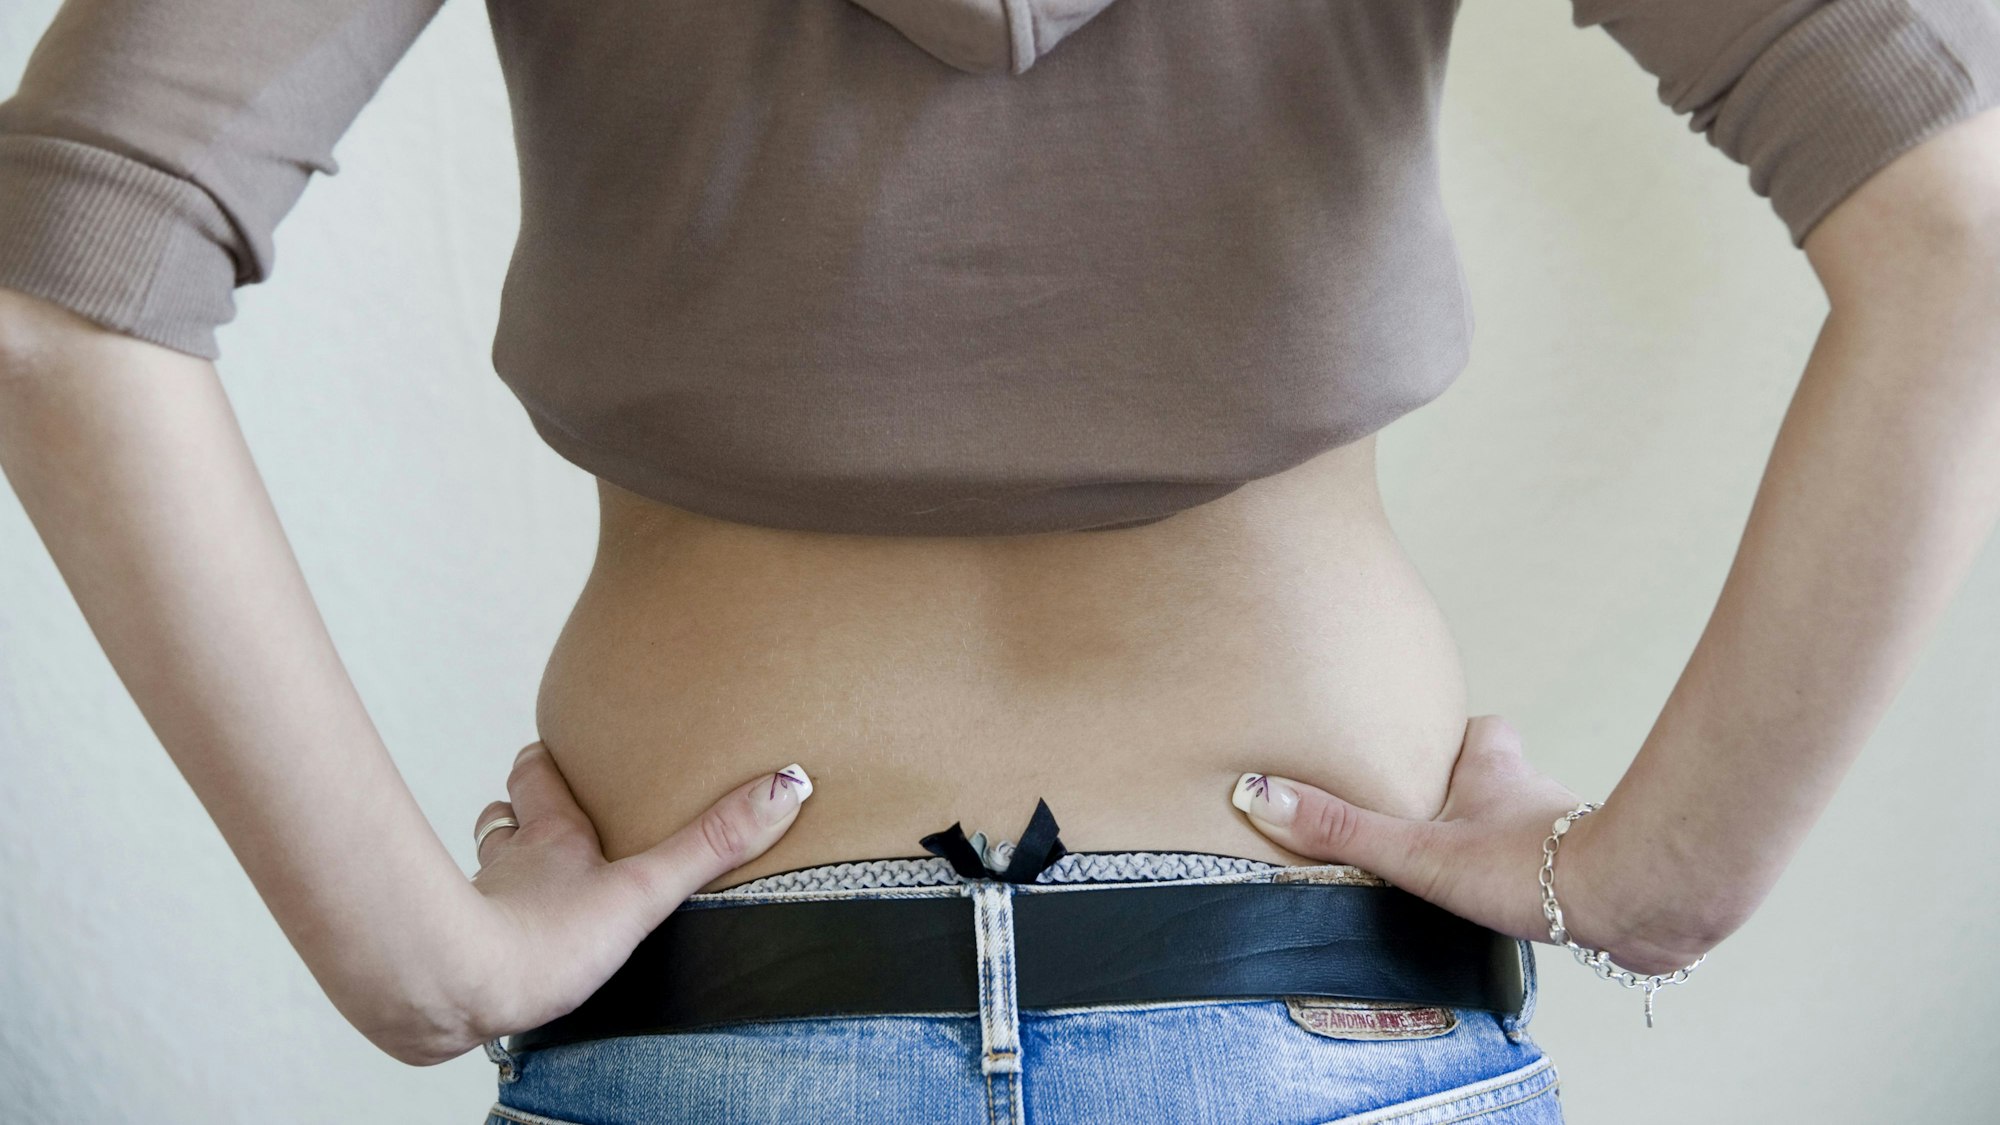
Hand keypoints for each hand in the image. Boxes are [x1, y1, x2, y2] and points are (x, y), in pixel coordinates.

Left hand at [441, 744, 811, 1058]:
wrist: (457, 990)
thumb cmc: (546, 937)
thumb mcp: (644, 888)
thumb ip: (710, 845)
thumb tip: (785, 787)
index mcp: (551, 834)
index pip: (537, 774)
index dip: (544, 761)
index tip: (555, 748)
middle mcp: (509, 861)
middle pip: (502, 817)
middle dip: (519, 810)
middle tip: (542, 811)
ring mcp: (480, 905)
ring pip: (484, 869)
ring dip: (501, 867)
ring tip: (525, 879)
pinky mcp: (458, 954)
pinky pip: (471, 929)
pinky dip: (484, 926)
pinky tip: (504, 950)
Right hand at [1231, 714, 1712, 975]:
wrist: (1631, 901)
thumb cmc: (1530, 868)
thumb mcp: (1418, 851)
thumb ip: (1342, 830)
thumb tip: (1261, 794)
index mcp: (1492, 770)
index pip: (1479, 732)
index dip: (1457, 740)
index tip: (1431, 750)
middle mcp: (1535, 792)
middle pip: (1508, 775)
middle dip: (1482, 791)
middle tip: (1448, 816)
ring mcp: (1572, 834)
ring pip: (1538, 824)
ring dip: (1514, 841)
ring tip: (1481, 874)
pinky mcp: (1601, 877)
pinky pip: (1569, 871)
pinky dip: (1549, 885)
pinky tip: (1529, 915)